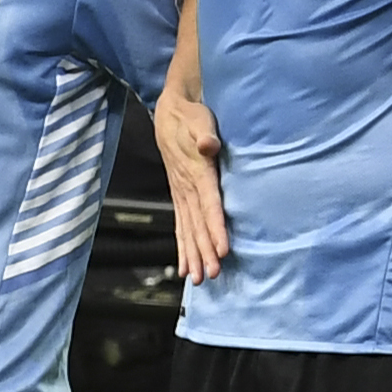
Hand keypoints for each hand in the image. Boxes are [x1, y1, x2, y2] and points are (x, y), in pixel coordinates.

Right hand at [158, 91, 228, 283]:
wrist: (169, 112)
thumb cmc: (191, 115)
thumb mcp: (200, 118)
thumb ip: (205, 133)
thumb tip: (209, 145)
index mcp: (196, 172)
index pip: (208, 204)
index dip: (215, 227)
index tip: (222, 249)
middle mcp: (186, 187)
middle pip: (197, 224)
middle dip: (205, 251)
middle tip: (213, 275)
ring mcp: (181, 194)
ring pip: (187, 230)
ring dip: (194, 255)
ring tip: (200, 279)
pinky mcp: (179, 197)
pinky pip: (180, 227)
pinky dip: (183, 248)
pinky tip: (186, 268)